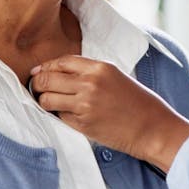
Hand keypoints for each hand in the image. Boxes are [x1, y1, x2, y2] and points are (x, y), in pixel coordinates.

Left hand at [30, 56, 188, 172]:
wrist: (152, 127)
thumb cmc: (136, 102)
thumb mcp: (115, 76)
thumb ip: (89, 72)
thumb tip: (58, 73)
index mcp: (99, 67)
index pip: (60, 62)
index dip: (46, 67)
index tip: (38, 72)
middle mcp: (90, 83)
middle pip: (47, 78)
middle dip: (37, 84)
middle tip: (37, 88)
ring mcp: (84, 104)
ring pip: (46, 99)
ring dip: (43, 101)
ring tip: (48, 104)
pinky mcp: (82, 124)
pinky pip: (59, 116)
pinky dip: (59, 116)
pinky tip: (68, 115)